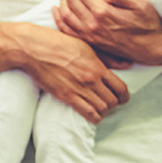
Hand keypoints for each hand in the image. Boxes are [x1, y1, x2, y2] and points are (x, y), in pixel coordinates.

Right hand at [11, 23, 128, 123]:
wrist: (35, 49)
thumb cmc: (58, 44)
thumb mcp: (86, 46)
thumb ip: (106, 57)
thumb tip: (126, 64)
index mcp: (98, 66)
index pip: (120, 87)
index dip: (124, 96)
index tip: (122, 98)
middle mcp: (92, 79)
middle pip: (113, 100)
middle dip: (114, 104)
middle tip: (110, 104)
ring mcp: (79, 88)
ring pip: (102, 108)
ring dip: (104, 111)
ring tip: (100, 110)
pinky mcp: (66, 96)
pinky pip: (87, 112)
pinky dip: (94, 118)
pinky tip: (94, 117)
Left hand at [52, 0, 161, 65]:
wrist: (150, 48)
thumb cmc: (147, 25)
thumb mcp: (140, 4)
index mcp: (103, 13)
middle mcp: (91, 25)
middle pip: (71, 2)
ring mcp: (88, 35)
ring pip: (65, 15)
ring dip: (63, 1)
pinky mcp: (88, 42)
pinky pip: (66, 30)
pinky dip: (58, 18)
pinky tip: (57, 10)